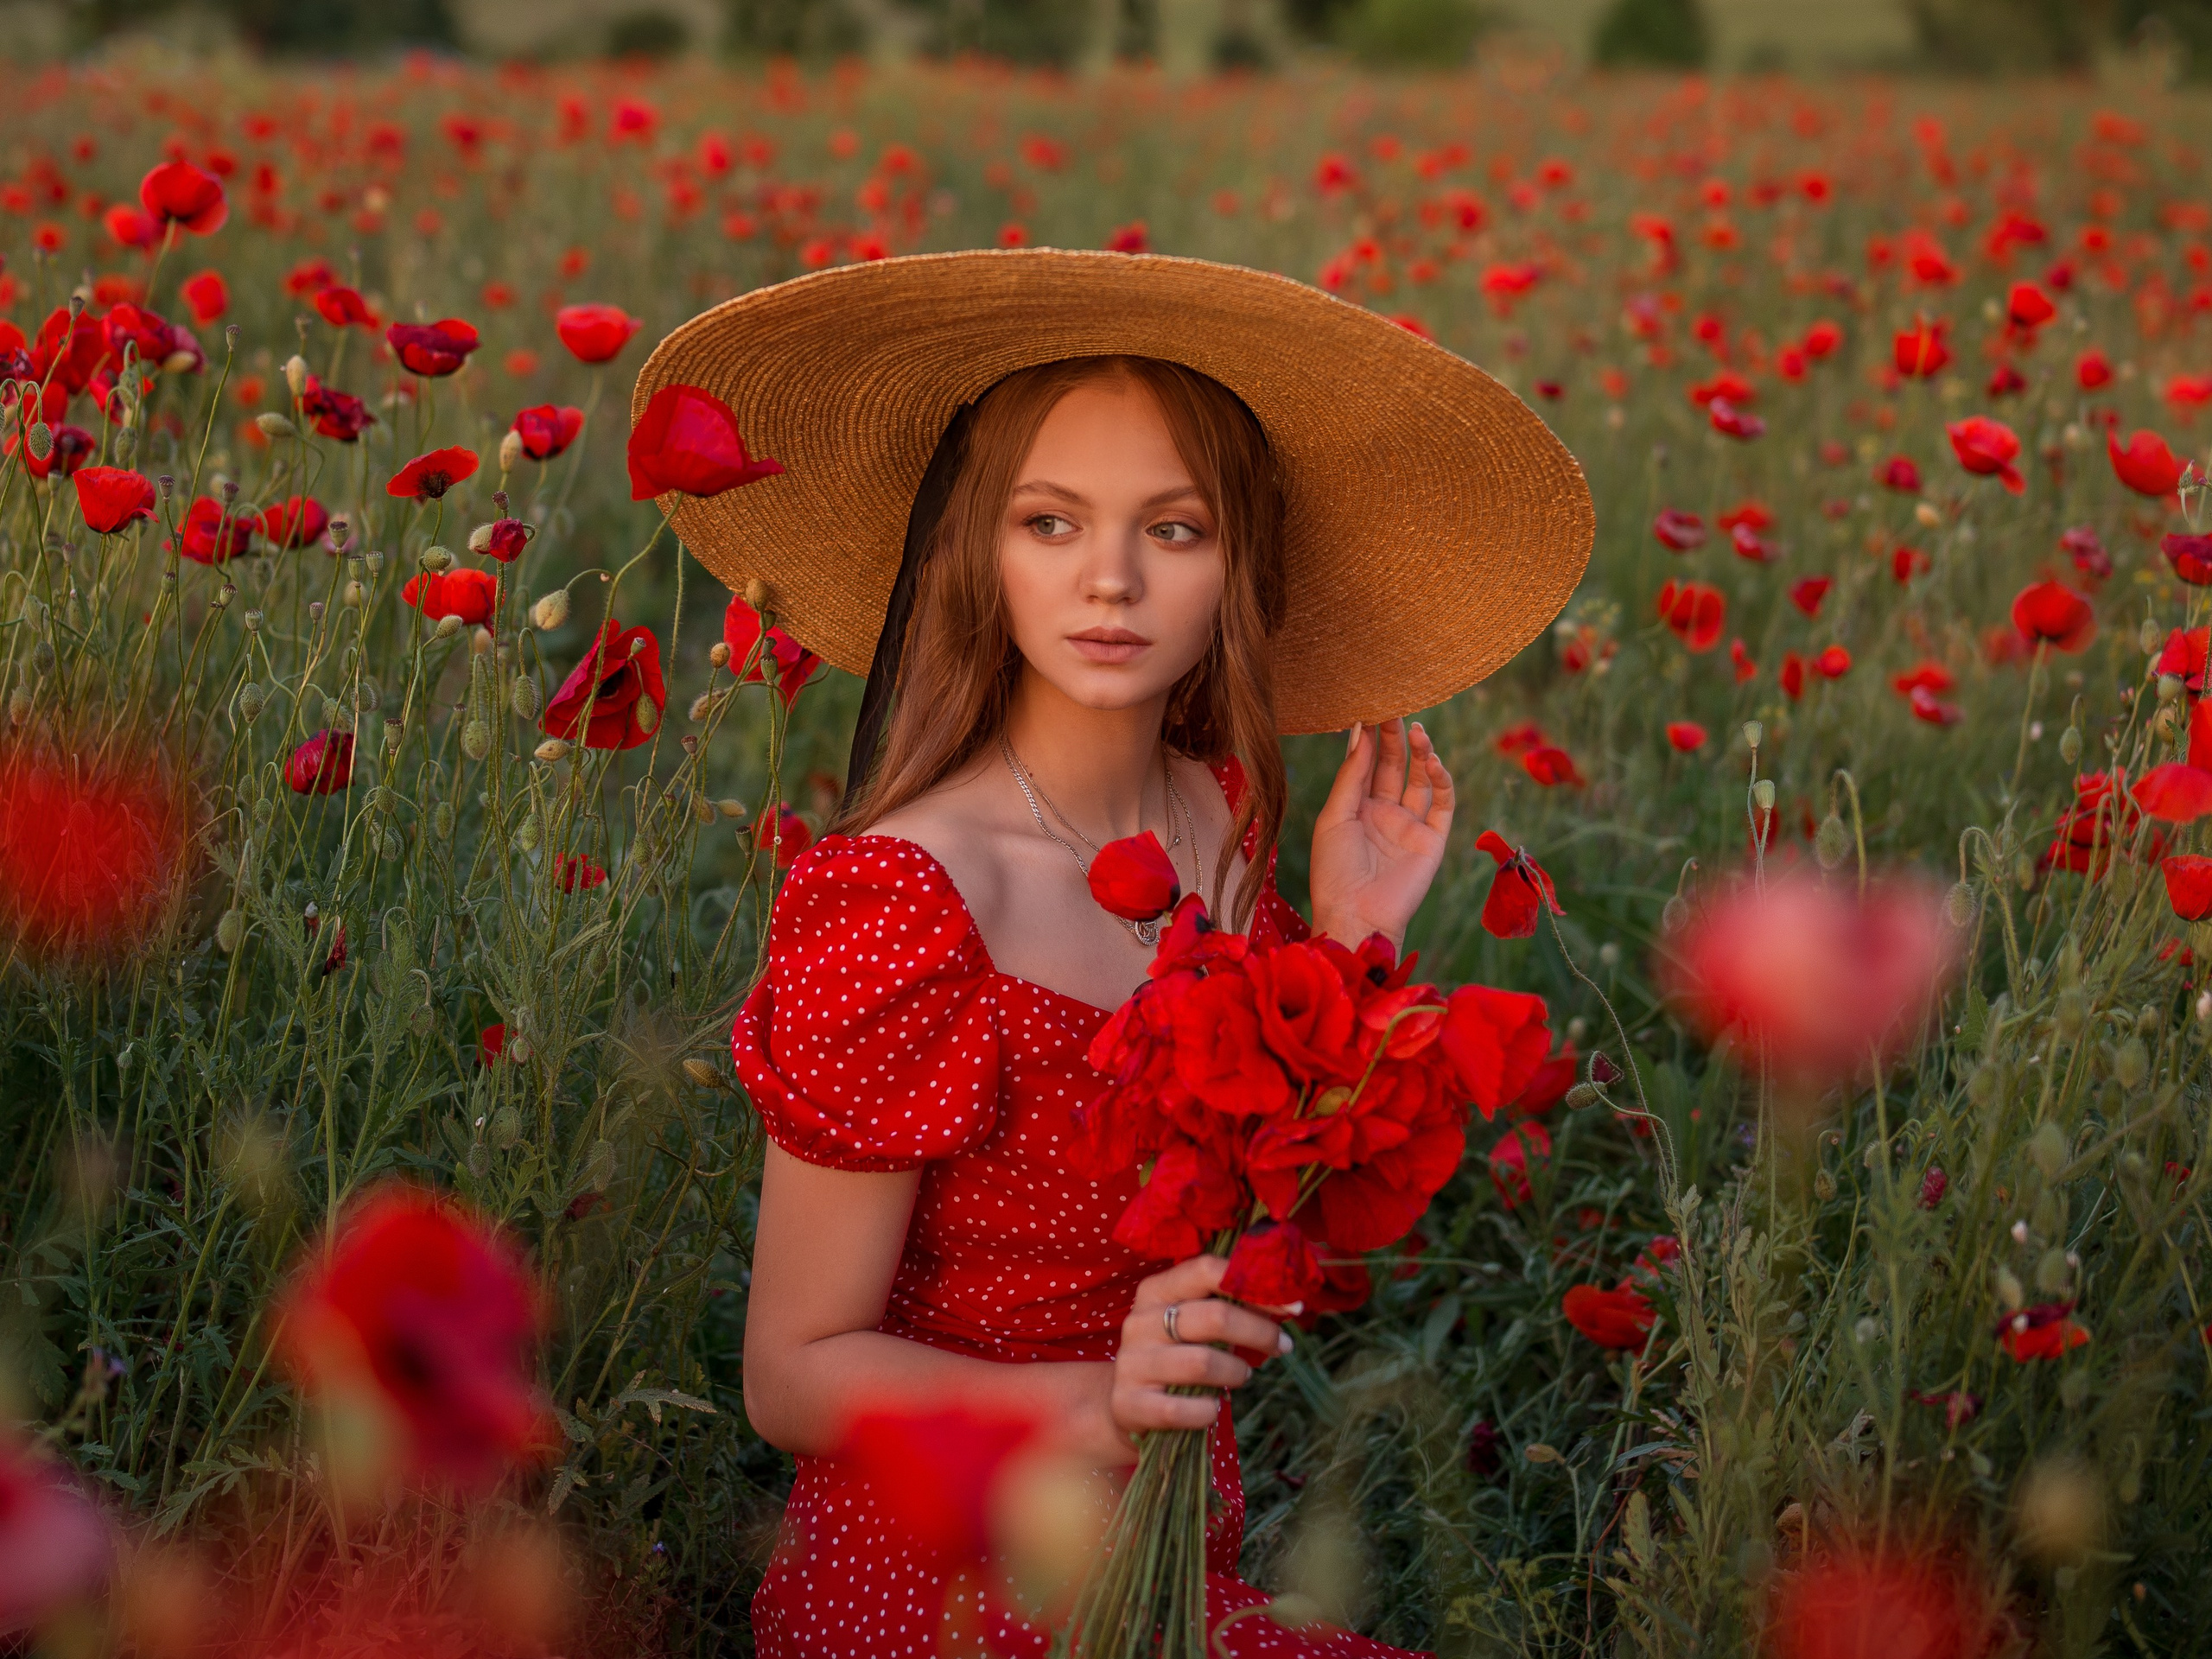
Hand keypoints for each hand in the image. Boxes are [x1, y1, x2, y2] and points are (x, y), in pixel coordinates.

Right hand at [1111, 1255, 1292, 1444]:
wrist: (1124, 1403)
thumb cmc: (1175, 1354)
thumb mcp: (1192, 1322)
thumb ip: (1229, 1307)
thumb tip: (1289, 1305)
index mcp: (1157, 1290)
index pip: (1208, 1271)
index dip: (1256, 1287)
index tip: (1291, 1306)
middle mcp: (1140, 1321)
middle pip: (1214, 1316)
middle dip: (1259, 1332)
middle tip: (1282, 1346)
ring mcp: (1133, 1363)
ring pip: (1203, 1362)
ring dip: (1236, 1372)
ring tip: (1242, 1376)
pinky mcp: (1129, 1403)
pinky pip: (1181, 1408)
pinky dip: (1207, 1410)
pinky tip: (1213, 1408)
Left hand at [1310, 717, 1454, 952]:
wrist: (1355, 917)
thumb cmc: (1334, 871)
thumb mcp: (1335, 817)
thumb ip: (1351, 776)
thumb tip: (1361, 733)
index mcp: (1356, 809)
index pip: (1368, 764)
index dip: (1371, 738)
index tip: (1371, 707)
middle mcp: (1385, 813)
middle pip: (1395, 766)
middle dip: (1395, 737)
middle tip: (1394, 706)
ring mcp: (1410, 826)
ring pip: (1421, 780)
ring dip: (1421, 753)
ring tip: (1416, 729)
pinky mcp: (1432, 841)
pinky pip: (1442, 804)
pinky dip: (1442, 780)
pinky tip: (1432, 760)